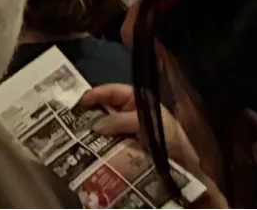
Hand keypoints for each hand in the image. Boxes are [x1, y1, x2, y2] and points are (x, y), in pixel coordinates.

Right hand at [77, 85, 207, 181]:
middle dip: (90, 111)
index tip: (81, 101)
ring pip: (105, 125)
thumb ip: (120, 121)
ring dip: (93, 128)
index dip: (97, 93)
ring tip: (76, 132)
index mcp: (137, 101)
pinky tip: (88, 145)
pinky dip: (99, 142)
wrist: (184, 165)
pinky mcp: (125, 146)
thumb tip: (95, 125)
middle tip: (72, 117)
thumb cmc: (168, 136)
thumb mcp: (146, 123)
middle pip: (106, 107)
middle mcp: (130, 113)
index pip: (113, 91)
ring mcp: (127, 130)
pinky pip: (109, 141)